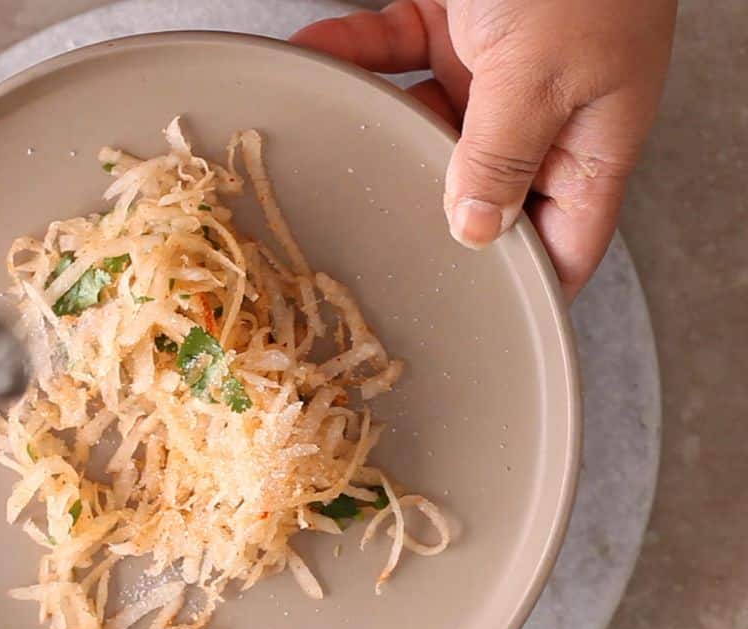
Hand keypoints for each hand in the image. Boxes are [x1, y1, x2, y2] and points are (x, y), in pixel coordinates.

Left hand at [293, 0, 675, 299]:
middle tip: (371, 250)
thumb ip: (501, 157)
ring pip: (427, 124)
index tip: (477, 324)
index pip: (564, 241)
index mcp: (588, 141)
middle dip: (431, 213)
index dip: (527, 286)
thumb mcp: (538, 77)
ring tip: (329, 158)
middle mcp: (541, 112)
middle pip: (483, 189)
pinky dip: (353, 55)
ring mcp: (494, 68)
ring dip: (378, 131)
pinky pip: (392, 51)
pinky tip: (313, 60)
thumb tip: (474, 230)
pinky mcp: (453, 20)